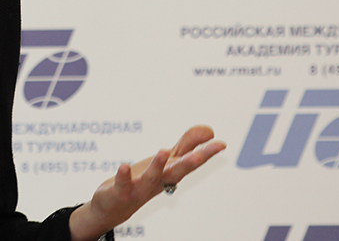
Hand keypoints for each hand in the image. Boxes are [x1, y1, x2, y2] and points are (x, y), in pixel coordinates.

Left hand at [68, 125, 225, 240]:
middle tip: (200, 155)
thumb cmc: (144, 181)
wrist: (116, 207)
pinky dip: (124, 176)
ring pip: (151, 178)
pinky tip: (124, 166)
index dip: (206, 153)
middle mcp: (159, 181)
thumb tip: (210, 131)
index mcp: (171, 172)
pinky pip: (123, 185)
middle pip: (176, 172)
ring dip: (158, 166)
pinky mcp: (121, 192)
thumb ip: (187, 144)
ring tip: (163, 151)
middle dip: (188, 164)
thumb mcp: (166, 161)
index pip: (190, 161)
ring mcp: (140, 188)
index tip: (221, 143)